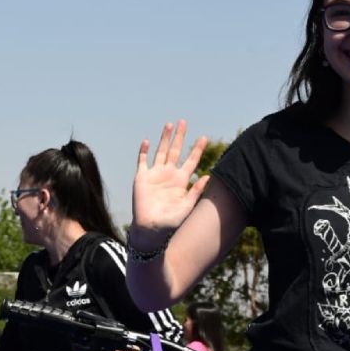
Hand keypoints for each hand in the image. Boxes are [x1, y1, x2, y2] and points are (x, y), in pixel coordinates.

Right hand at [130, 120, 210, 244]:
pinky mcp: (141, 178)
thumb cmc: (171, 222)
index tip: (204, 138)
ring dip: (164, 138)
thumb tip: (208, 176)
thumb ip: (196, 190)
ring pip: (160, 152)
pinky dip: (144, 151)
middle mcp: (168, 175)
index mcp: (180, 180)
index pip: (190, 160)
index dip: (197, 149)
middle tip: (184, 122)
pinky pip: (142, 161)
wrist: (151, 228)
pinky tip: (147, 141)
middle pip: (175, 151)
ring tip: (169, 125)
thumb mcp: (187, 205)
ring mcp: (154, 175)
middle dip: (180, 137)